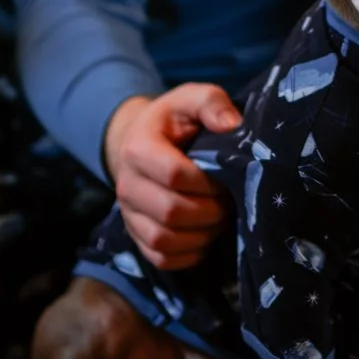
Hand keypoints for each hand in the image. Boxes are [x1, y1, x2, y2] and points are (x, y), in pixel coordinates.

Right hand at [102, 83, 242, 270]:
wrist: (143, 142)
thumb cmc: (174, 122)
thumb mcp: (191, 100)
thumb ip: (211, 102)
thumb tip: (233, 125)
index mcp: (138, 148)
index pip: (173, 175)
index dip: (207, 182)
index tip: (225, 177)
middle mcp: (126, 185)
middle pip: (170, 212)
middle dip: (210, 211)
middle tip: (229, 201)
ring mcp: (128, 214)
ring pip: (164, 240)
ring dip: (202, 235)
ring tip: (219, 218)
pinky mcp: (136, 236)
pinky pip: (161, 259)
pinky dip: (189, 254)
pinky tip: (205, 235)